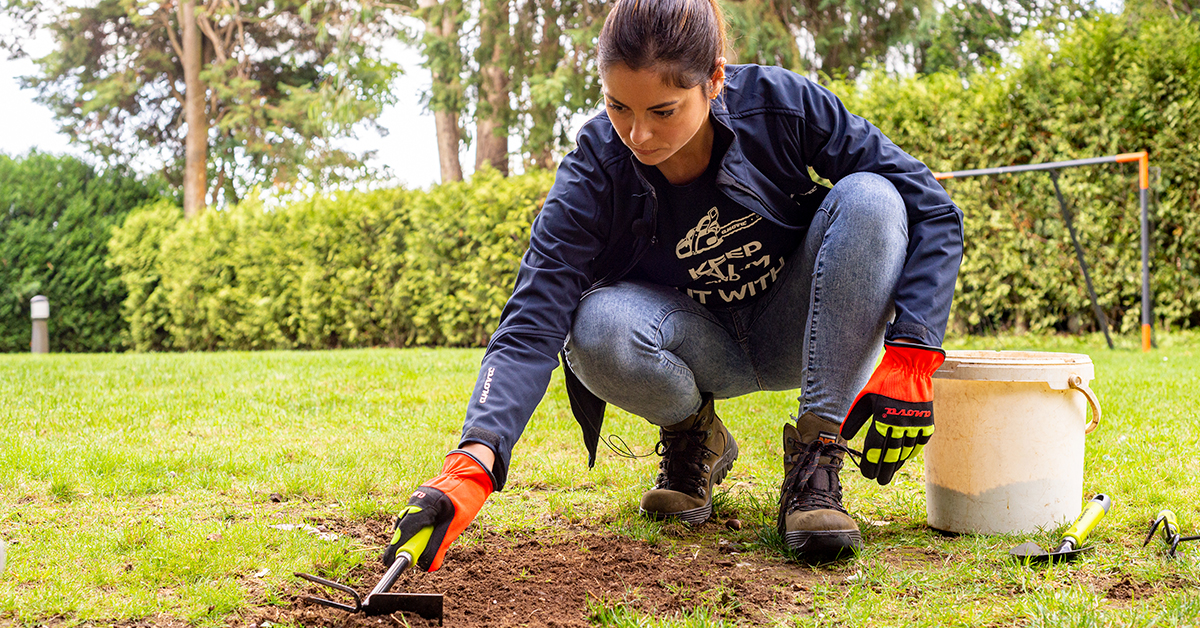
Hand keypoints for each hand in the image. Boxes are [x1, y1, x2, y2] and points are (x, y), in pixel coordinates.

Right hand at [381, 449, 494, 571]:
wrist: (471, 476)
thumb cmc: (466, 499)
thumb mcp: (455, 525)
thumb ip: (440, 545)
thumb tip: (428, 566)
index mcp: (425, 504)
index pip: (405, 529)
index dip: (396, 548)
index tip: (390, 563)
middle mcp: (417, 499)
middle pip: (403, 527)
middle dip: (405, 543)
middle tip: (411, 557)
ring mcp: (417, 497)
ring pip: (408, 522)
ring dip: (414, 535)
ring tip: (425, 543)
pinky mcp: (420, 498)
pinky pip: (414, 517)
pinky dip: (419, 527)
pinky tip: (429, 531)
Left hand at [840, 341, 945, 484]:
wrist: (910, 366)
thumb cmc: (883, 381)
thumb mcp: (864, 397)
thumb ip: (854, 418)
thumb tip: (844, 435)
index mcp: (882, 417)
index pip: (875, 448)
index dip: (870, 463)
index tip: (867, 474)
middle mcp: (900, 423)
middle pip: (891, 454)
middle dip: (885, 470)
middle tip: (880, 481)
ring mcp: (916, 423)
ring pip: (906, 450)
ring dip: (897, 463)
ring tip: (890, 472)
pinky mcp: (927, 421)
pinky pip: (920, 443)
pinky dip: (912, 453)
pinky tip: (905, 459)